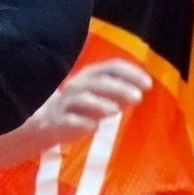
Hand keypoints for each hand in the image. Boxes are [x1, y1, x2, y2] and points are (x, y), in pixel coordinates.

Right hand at [19, 58, 151, 148]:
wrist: (45, 124)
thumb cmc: (80, 108)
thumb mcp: (101, 98)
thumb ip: (120, 93)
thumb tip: (141, 91)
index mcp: (90, 75)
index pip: (112, 67)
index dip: (131, 73)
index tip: (148, 84)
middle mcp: (78, 85)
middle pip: (99, 81)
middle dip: (120, 87)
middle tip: (139, 97)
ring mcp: (66, 102)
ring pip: (83, 98)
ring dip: (101, 103)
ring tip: (117, 111)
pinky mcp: (57, 120)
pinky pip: (68, 119)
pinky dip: (81, 122)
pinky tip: (94, 127)